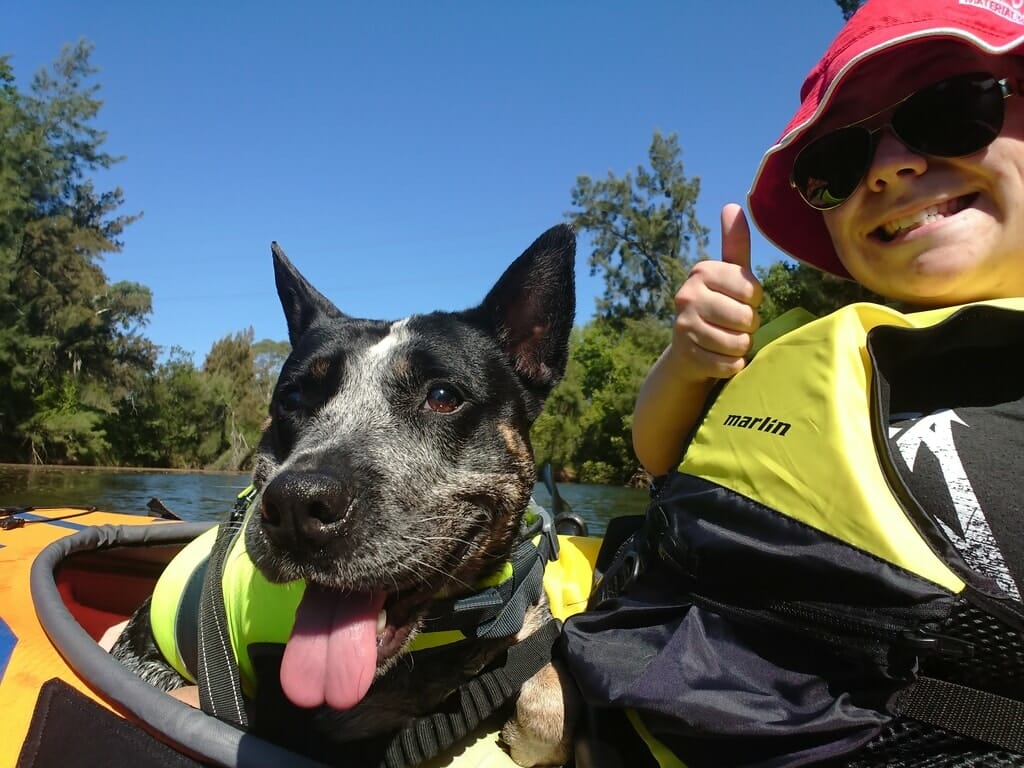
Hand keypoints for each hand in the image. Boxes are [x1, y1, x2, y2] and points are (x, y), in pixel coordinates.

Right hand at [669, 203, 761, 380]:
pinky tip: (720, 357)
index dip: (754, 301)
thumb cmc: (719, 307)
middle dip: (748, 325)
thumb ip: (735, 244)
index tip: (740, 301)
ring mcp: (684, 327)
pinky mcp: (687, 356)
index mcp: (701, 271)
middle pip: (746, 318)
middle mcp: (687, 295)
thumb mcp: (728, 275)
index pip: (752, 290)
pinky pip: (730, 364)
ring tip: (727, 340)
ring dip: (741, 346)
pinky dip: (732, 365)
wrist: (688, 350)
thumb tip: (732, 204)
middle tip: (733, 324)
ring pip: (739, 343)